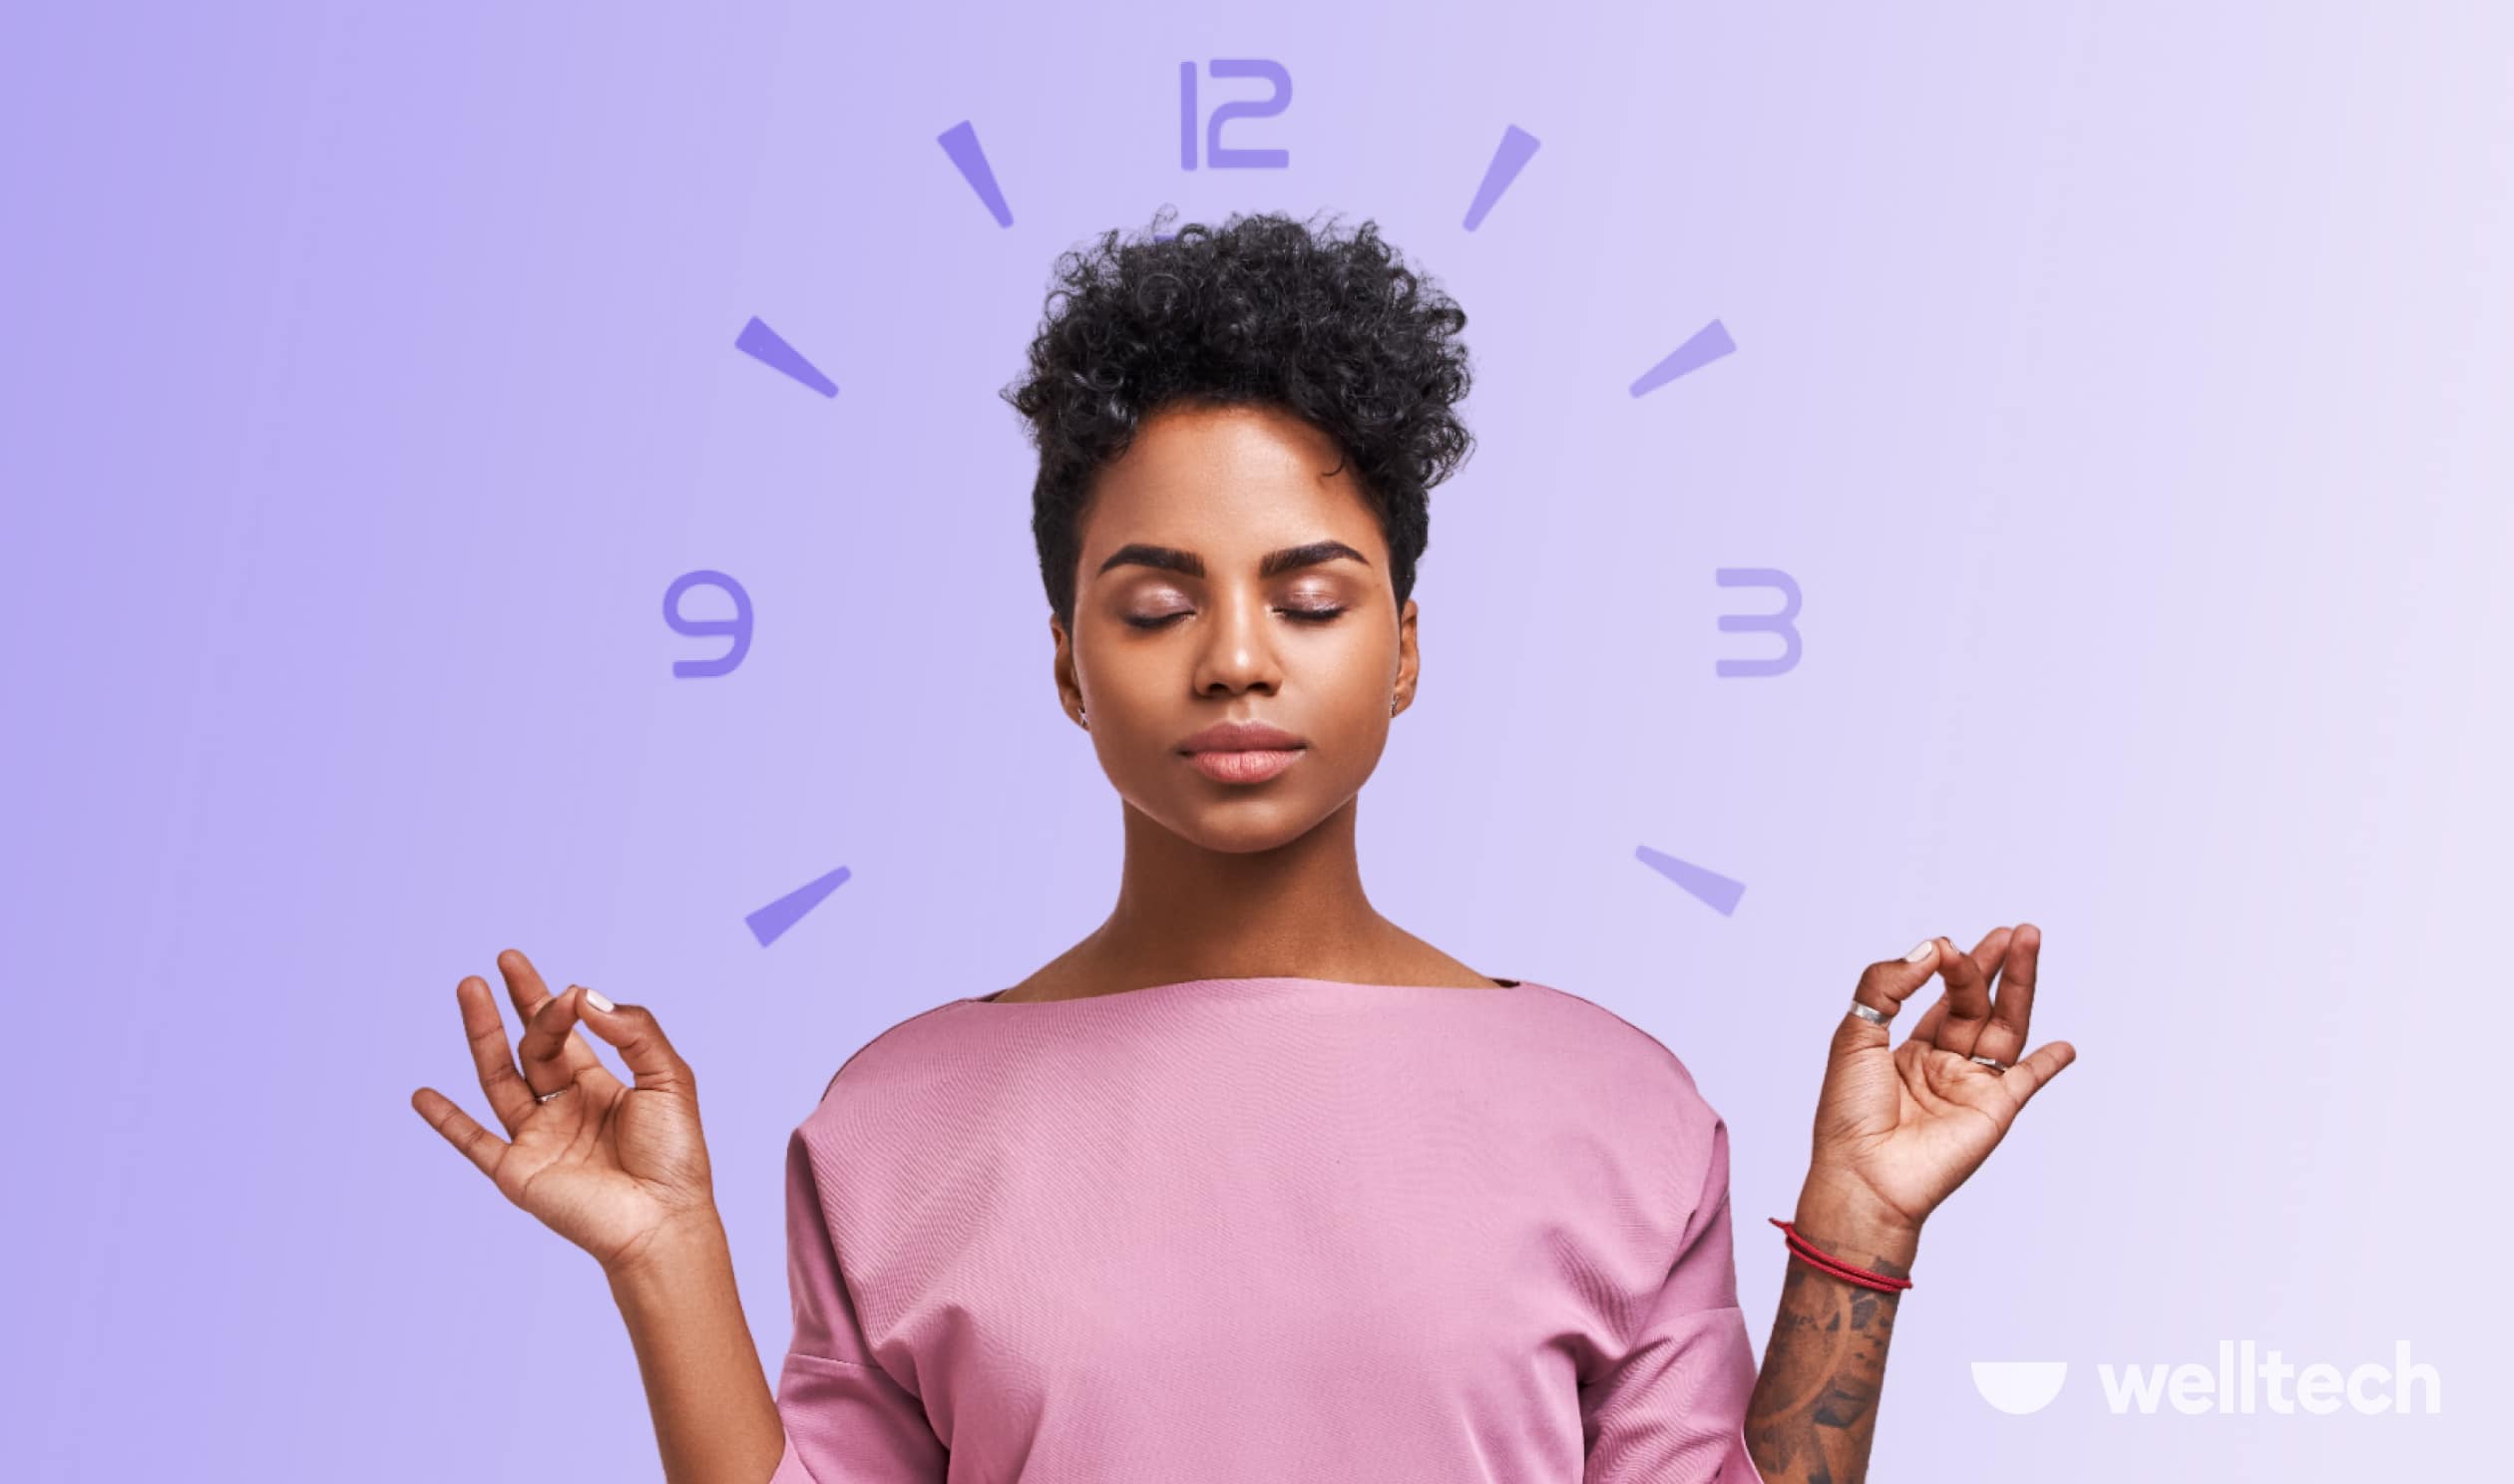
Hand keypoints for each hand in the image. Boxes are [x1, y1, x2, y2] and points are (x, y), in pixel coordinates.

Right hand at [411, 948, 719, 1277]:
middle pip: (534, 1047)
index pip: (572, 1033)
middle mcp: (566, 1109)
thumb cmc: (675, 1156)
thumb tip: (584, 994)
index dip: (566, 1004)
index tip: (570, 990)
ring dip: (482, 1035)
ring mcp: (538, 1139)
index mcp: (603, 1087)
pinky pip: (474, 1142)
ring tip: (467, 987)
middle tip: (506, 960)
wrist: (661, 1222)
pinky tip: (422, 1095)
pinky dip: (447, 1121)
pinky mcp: (517, 1172)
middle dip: (521, 1004)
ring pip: (500, 1078)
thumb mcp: (668, 1078)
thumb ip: (633, 1031)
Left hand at [1801, 924, 2077, 1242]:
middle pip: (1977, 1005)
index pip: (1940, 998)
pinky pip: (2027, 1081)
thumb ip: (1888, 985)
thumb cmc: (1848, 1113)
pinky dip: (2048, 1063)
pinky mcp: (1994, 1112)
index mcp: (1907, 1050)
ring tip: (2030, 944)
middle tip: (2013, 930)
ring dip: (2020, 989)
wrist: (1863, 1174)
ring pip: (2004, 1028)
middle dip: (1993, 966)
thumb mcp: (1856, 1035)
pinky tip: (2065, 1046)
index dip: (1946, 966)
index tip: (1945, 945)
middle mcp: (1943, 1066)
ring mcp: (1970, 1088)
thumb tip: (1933, 948)